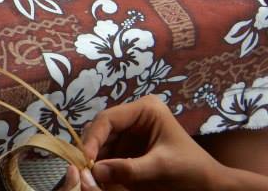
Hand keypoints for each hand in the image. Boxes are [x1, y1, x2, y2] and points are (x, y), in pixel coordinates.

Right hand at [79, 96, 222, 190]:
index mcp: (145, 110)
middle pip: (101, 130)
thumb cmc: (192, 171)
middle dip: (92, 150)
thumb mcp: (161, 168)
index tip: (86, 159)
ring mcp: (130, 134)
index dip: (94, 138)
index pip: (108, 119)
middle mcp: (134, 118)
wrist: (211, 188)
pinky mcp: (129, 150)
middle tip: (83, 169)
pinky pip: (108, 157)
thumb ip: (129, 168)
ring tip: (89, 176)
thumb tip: (94, 171)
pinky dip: (102, 168)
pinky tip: (99, 179)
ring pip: (101, 144)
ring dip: (94, 161)